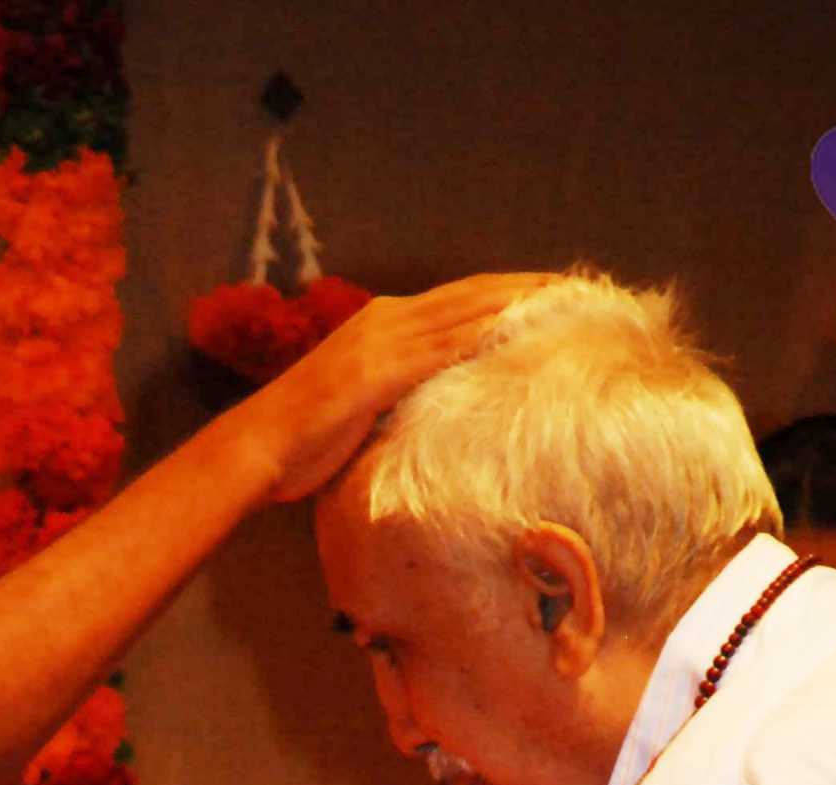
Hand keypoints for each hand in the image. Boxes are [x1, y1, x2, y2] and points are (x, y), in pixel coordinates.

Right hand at [252, 275, 545, 502]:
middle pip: (472, 293)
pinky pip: (444, 347)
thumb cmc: (302, 443)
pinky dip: (485, 335)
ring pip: (466, 311)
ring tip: (565, 303)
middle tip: (576, 286)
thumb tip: (431, 415)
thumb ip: (396, 398)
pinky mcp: (379, 370)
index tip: (548, 294)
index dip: (504, 292)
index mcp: (382, 323)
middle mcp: (387, 319)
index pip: (457, 300)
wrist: (258, 447)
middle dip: (526, 287)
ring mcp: (383, 340)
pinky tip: (520, 335)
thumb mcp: (358, 410)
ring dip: (518, 303)